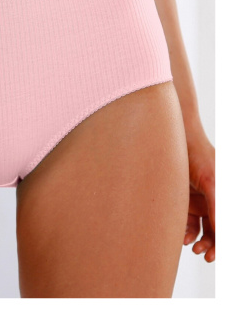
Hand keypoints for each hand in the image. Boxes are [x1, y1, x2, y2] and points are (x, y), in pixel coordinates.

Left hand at [183, 123, 214, 262]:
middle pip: (216, 231)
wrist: (175, 142)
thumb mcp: (211, 182)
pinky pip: (187, 223)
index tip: (215, 255)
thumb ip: (217, 207)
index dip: (221, 243)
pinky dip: (186, 232)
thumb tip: (220, 231)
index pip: (223, 226)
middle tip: (204, 255)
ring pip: (202, 230)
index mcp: (223, 198)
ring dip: (199, 241)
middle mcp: (214, 202)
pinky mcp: (183, 202)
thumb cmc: (198, 157)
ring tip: (192, 247)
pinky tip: (183, 238)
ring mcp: (199, 202)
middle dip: (212, 246)